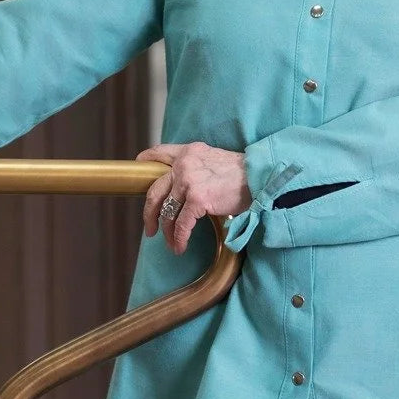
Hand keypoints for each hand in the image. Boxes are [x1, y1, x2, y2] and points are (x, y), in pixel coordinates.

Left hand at [137, 141, 250, 255]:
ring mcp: (189, 181)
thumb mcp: (213, 160)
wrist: (259, 176)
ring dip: (167, 232)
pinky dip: (179, 239)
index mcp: (189, 152)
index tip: (138, 165)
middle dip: (149, 213)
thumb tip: (182, 187)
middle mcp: (184, 164)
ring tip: (171, 243)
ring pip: (167, 212)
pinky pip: (182, 225)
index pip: (160, 153)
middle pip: (155, 190)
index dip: (146, 160)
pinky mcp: (197, 199)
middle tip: (150, 227)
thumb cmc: (242, 173)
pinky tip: (180, 247)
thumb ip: (195, 167)